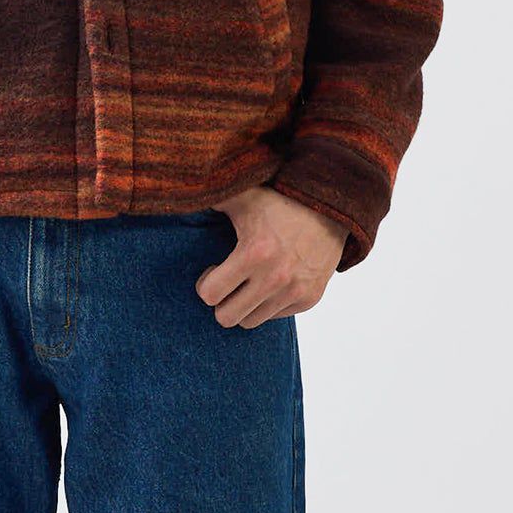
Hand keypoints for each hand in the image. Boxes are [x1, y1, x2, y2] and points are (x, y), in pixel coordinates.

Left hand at [195, 183, 348, 326]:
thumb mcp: (245, 195)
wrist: (331, 208)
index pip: (209, 294)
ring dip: (244, 306)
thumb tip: (180, 190)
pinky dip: (268, 304)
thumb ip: (213, 195)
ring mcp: (295, 291)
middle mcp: (275, 277)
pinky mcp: (310, 299)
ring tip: (247, 284)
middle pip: (227, 317)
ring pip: (251, 321)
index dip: (206, 284)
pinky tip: (270, 284)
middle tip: (227, 284)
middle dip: (222, 301)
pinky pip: (276, 316)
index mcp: (254, 253)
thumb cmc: (280, 201)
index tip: (213, 271)